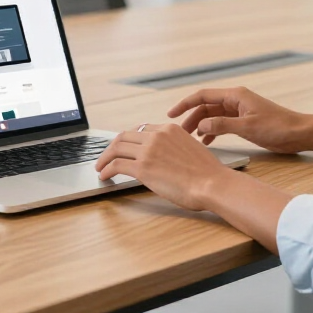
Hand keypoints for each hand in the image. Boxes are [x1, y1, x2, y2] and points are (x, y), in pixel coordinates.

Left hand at [94, 123, 233, 210]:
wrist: (212, 183)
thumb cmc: (207, 173)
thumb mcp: (190, 149)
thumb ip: (173, 148)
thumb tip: (163, 158)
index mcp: (169, 129)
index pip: (141, 130)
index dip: (129, 139)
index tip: (123, 147)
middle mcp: (157, 136)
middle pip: (125, 136)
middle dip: (112, 146)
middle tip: (107, 156)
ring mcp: (148, 150)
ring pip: (117, 148)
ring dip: (105, 157)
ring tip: (100, 166)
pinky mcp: (143, 167)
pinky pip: (117, 165)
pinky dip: (107, 169)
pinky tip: (104, 175)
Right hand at [167, 87, 308, 151]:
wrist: (299, 133)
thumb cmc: (278, 127)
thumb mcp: (248, 127)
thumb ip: (222, 125)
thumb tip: (201, 126)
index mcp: (235, 95)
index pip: (203, 96)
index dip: (185, 104)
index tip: (171, 114)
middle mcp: (235, 100)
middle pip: (206, 106)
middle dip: (191, 118)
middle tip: (179, 133)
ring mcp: (239, 110)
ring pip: (212, 115)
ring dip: (201, 125)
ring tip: (190, 139)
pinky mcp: (244, 121)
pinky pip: (222, 123)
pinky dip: (212, 131)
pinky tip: (206, 142)